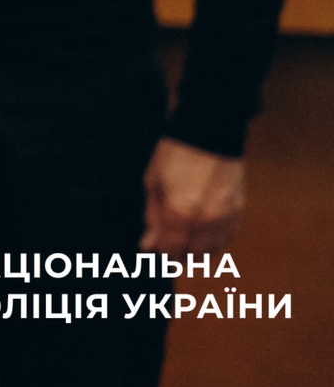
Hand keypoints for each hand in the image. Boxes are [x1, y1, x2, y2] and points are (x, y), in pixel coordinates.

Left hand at [140, 137, 245, 254]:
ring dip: (196, 251)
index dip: (158, 250)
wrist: (210, 132)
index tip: (150, 245)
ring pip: (212, 250)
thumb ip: (152, 217)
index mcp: (179, 212)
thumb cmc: (174, 154)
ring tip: (182, 239)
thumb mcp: (153, 182)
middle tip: (165, 242)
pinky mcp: (239, 209)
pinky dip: (215, 241)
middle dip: (176, 253)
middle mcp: (205, 220)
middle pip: (191, 254)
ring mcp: (225, 216)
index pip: (169, 249)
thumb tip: (148, 245)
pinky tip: (203, 232)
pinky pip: (228, 237)